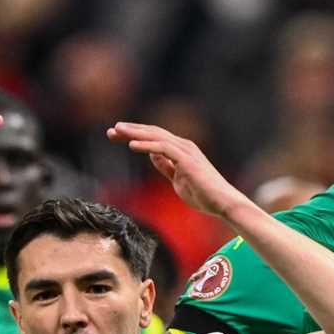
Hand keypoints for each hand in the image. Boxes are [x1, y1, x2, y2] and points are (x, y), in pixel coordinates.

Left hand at [106, 122, 246, 217]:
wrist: (222, 203)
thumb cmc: (203, 194)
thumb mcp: (177, 179)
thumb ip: (165, 166)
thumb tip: (152, 156)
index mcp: (180, 150)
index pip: (153, 137)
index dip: (134, 135)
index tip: (116, 136)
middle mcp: (183, 146)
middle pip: (152, 133)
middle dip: (131, 130)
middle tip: (111, 130)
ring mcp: (186, 151)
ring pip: (156, 136)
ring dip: (135, 133)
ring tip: (118, 131)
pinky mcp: (187, 160)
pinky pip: (164, 148)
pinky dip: (147, 145)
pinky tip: (132, 145)